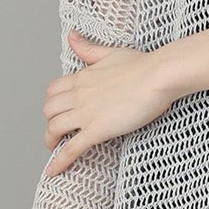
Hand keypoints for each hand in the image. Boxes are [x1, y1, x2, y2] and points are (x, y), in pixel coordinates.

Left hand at [41, 30, 175, 176]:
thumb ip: (89, 49)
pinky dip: (59, 162)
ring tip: (54, 148)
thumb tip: (72, 37)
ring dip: (51, 140)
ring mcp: (86, 113)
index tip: (58, 110)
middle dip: (50, 121)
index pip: (54, 90)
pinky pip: (71, 149)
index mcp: (83, 76)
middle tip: (58, 130)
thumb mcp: (111, 52)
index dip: (53, 102)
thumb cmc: (143, 64)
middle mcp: (79, 94)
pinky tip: (52, 172)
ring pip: (54, 128)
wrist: (159, 76)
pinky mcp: (97, 129)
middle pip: (49, 110)